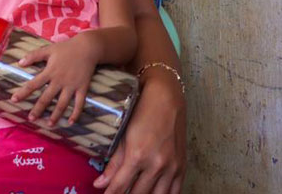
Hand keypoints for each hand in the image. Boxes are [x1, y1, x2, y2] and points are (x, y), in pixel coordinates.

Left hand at [11, 34, 98, 125]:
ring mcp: (71, 86)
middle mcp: (59, 81)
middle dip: (38, 109)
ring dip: (55, 115)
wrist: (88, 48)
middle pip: (47, 98)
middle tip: (31, 118)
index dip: (23, 92)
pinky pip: (79, 104)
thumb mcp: (48, 49)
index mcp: (50, 72)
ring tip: (49, 124)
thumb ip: (33, 56)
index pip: (33, 84)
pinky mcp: (82, 88)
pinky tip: (70, 122)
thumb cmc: (66, 48)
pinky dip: (75, 113)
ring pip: (62, 104)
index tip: (14, 100)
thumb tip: (19, 63)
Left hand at [94, 68, 185, 193]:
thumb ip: (113, 163)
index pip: (121, 186)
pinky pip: (175, 191)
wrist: (166, 98)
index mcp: (138, 156)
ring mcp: (172, 167)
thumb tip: (100, 184)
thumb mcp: (123, 136)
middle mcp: (156, 165)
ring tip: (135, 193)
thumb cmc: (141, 113)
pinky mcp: (182, 166)